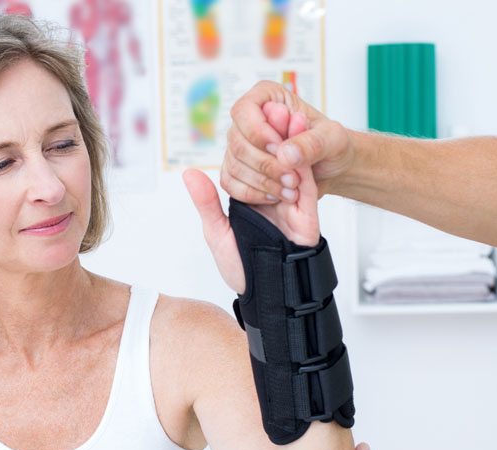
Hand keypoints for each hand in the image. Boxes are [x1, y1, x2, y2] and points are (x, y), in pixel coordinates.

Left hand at [184, 104, 319, 293]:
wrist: (268, 294)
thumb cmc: (245, 269)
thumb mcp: (218, 233)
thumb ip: (207, 203)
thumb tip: (189, 174)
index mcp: (251, 197)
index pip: (251, 161)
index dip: (252, 138)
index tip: (251, 115)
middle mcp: (272, 195)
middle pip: (275, 157)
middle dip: (273, 133)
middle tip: (272, 109)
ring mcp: (291, 203)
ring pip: (293, 164)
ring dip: (289, 141)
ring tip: (285, 115)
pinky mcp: (306, 213)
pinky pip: (307, 184)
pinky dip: (302, 166)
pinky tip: (294, 151)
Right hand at [221, 80, 354, 203]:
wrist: (330, 169)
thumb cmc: (331, 146)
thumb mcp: (333, 139)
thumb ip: (312, 143)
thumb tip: (285, 154)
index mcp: (267, 98)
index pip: (244, 111)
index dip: (258, 133)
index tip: (280, 150)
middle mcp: (248, 121)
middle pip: (238, 143)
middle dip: (266, 165)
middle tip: (294, 179)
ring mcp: (239, 146)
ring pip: (234, 166)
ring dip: (263, 182)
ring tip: (291, 190)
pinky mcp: (237, 170)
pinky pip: (231, 184)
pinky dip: (253, 194)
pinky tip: (276, 196)